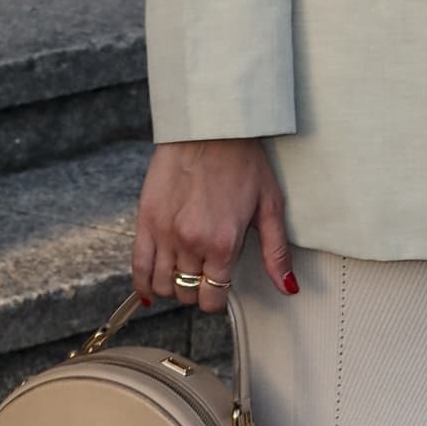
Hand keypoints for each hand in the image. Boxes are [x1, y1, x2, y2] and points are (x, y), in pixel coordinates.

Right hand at [132, 138, 297, 312]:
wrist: (209, 125)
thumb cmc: (243, 160)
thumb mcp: (269, 204)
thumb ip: (276, 252)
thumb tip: (288, 288)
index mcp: (223, 244)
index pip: (213, 300)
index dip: (218, 298)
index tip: (221, 285)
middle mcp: (191, 244)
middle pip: (187, 294)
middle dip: (197, 290)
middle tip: (206, 271)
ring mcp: (164, 233)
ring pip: (162, 286)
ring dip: (173, 286)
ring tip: (185, 270)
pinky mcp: (145, 219)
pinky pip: (138, 267)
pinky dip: (142, 284)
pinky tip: (150, 288)